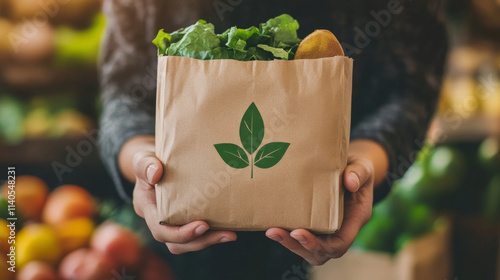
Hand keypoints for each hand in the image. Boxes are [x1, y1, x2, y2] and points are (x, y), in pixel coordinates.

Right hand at [120, 136, 236, 253]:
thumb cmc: (148, 160)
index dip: (181, 233)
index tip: (203, 225)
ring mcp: (172, 223)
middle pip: (176, 243)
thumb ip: (145, 164)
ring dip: (210, 240)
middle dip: (201, 241)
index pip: (161, 229)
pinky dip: (213, 232)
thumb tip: (156, 173)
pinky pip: (198, 233)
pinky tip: (230, 226)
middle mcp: (158, 221)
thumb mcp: (142, 158)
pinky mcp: (185, 220)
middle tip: (226, 234)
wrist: (154, 162)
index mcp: (146, 208)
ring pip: (188, 243)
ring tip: (231, 234)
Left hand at [265, 140, 387, 264]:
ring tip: (271, 231)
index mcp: (355, 219)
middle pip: (321, 252)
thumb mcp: (362, 167)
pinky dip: (288, 234)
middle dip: (298, 246)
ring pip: (309, 249)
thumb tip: (350, 181)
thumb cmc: (359, 169)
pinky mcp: (315, 224)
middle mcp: (341, 229)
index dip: (319, 245)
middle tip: (276, 232)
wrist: (353, 168)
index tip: (298, 233)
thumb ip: (358, 173)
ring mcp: (327, 229)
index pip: (339, 244)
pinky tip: (272, 224)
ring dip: (289, 243)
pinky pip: (302, 237)